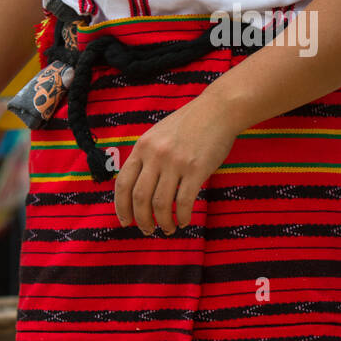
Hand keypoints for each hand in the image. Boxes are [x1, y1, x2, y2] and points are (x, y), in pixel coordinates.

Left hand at [113, 95, 242, 234]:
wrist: (218, 110)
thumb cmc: (190, 123)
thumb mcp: (159, 135)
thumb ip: (147, 157)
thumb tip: (137, 187)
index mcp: (142, 147)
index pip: (123, 183)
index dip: (121, 207)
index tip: (125, 221)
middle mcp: (155, 155)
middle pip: (140, 198)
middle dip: (141, 219)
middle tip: (147, 230)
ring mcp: (175, 162)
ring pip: (161, 204)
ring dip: (163, 222)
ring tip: (168, 229)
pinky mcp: (197, 169)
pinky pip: (184, 201)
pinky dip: (183, 216)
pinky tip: (185, 221)